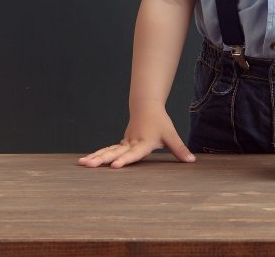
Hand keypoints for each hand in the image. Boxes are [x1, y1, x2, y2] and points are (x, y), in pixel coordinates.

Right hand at [77, 102, 194, 167]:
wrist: (147, 107)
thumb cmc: (160, 122)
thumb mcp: (171, 135)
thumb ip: (179, 149)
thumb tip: (192, 161)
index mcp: (143, 143)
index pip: (133, 153)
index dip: (125, 160)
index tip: (115, 166)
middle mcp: (131, 143)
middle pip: (115, 152)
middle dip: (101, 160)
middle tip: (88, 165)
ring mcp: (124, 143)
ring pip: (108, 150)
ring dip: (95, 157)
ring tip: (82, 164)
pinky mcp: (121, 144)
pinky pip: (107, 150)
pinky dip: (97, 155)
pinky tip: (87, 162)